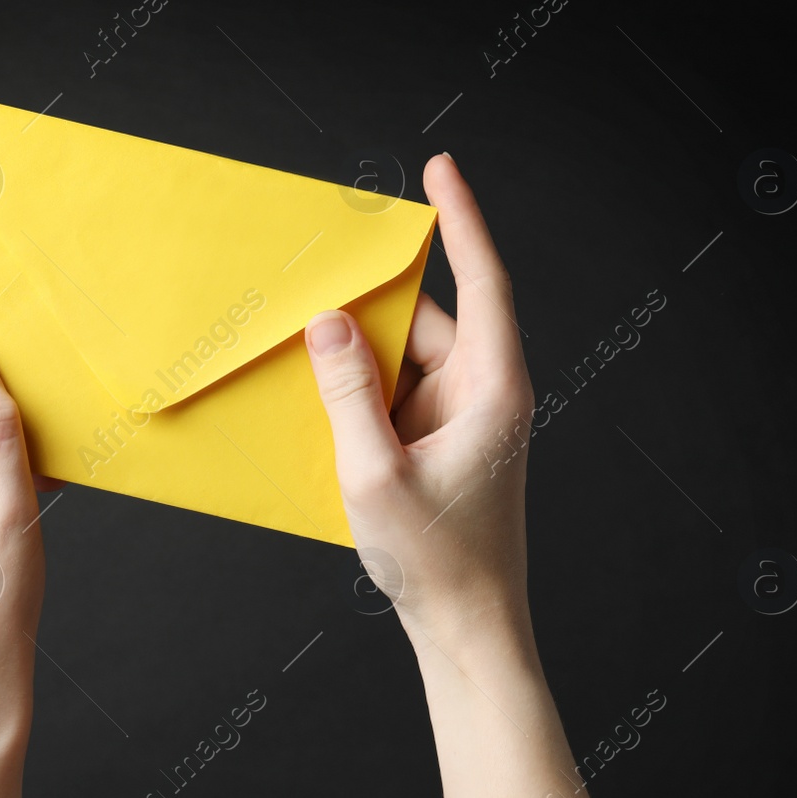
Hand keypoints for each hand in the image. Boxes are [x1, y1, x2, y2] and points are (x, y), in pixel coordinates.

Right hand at [306, 154, 534, 657]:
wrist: (468, 629)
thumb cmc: (437, 559)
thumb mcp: (375, 473)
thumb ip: (348, 391)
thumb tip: (329, 321)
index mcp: (492, 388)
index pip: (482, 282)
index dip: (463, 220)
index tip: (441, 168)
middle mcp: (483, 393)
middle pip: (427, 319)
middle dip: (374, 300)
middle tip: (321, 272)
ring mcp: (461, 419)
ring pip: (405, 357)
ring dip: (359, 354)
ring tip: (303, 347)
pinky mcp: (439, 442)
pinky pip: (395, 394)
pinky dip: (360, 390)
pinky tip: (319, 398)